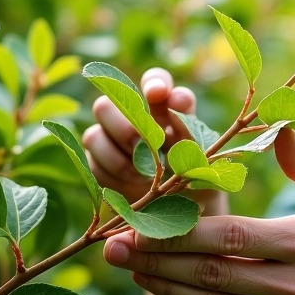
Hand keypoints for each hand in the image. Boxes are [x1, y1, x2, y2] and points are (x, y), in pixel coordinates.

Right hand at [83, 67, 201, 203]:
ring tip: (144, 175)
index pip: (154, 81)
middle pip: (105, 104)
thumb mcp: (203, 155)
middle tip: (142, 146)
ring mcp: (111, 142)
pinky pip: (92, 163)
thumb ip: (190, 126)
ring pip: (92, 135)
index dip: (152, 82)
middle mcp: (132, 120)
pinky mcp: (99, 166)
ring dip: (118, 157)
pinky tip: (135, 185)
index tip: (157, 94)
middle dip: (123, 127)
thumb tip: (177, 98)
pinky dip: (113, 175)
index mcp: (164, 109)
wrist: (188, 213)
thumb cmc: (196, 178)